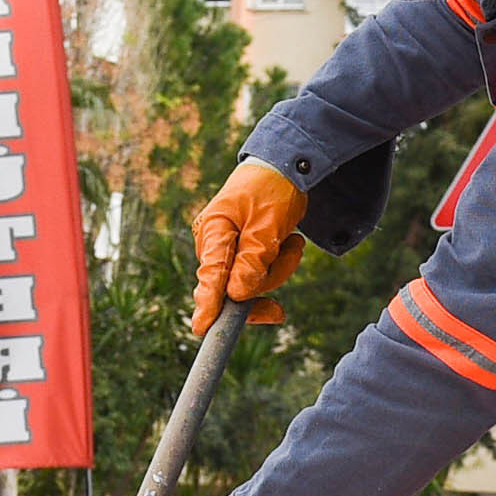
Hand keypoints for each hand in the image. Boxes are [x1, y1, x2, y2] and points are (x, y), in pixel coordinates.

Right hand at [191, 160, 310, 334]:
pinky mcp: (240, 256)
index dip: (208, 302)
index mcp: (213, 231)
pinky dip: (278, 265)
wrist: (283, 168)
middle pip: (234, 286)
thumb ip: (252, 260)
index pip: (211, 274)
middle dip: (268, 275)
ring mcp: (226, 252)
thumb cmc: (272, 190)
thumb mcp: (268, 223)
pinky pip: (259, 276)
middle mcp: (213, 245)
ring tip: (293, 239)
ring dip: (279, 267)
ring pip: (251, 284)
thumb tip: (236, 296)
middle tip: (292, 247)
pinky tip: (290, 243)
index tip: (201, 328)